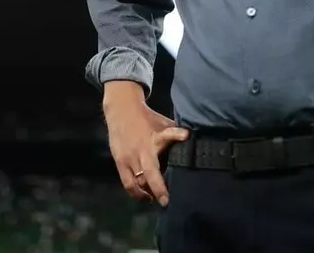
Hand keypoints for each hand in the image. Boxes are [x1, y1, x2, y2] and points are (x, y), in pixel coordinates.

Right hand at [103, 83, 188, 205]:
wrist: (121, 111)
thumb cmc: (147, 118)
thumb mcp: (164, 122)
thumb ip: (176, 132)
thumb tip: (193, 140)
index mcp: (155, 137)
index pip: (169, 136)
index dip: (178, 136)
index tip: (186, 141)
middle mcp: (142, 150)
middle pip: (149, 174)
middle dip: (158, 190)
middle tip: (166, 202)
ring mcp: (129, 158)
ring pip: (137, 182)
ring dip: (145, 194)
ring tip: (153, 200)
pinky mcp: (119, 162)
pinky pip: (127, 182)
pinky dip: (135, 192)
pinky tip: (142, 196)